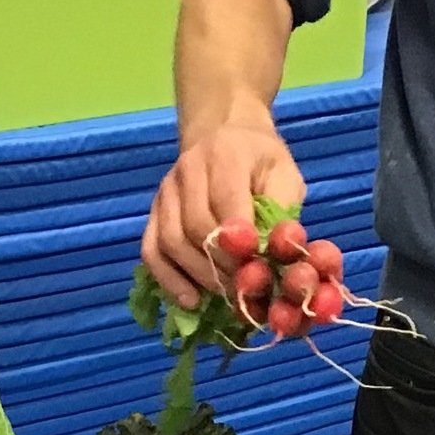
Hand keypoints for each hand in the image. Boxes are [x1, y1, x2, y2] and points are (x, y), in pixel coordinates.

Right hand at [142, 112, 305, 309]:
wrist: (225, 134)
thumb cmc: (260, 162)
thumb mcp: (284, 176)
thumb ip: (282, 213)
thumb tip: (277, 256)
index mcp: (224, 156)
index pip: (226, 206)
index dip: (241, 247)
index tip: (258, 272)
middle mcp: (187, 170)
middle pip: (195, 228)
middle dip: (221, 265)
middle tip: (244, 287)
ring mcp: (165, 192)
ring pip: (170, 243)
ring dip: (198, 276)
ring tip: (224, 293)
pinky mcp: (153, 212)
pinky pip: (151, 251)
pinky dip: (168, 280)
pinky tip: (190, 300)